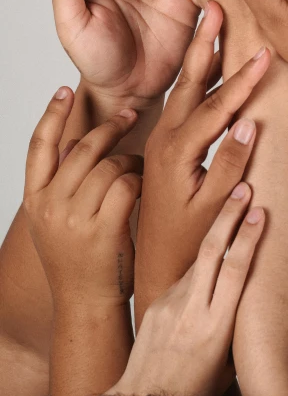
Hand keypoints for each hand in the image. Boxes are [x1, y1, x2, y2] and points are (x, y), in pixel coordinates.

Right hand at [22, 88, 142, 307]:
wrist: (88, 304)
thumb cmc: (79, 257)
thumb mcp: (55, 220)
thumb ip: (61, 183)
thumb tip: (72, 143)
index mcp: (35, 199)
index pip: (38, 145)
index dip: (52, 115)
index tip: (64, 91)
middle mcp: (49, 206)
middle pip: (82, 148)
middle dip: (111, 127)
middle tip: (131, 114)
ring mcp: (74, 219)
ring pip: (109, 164)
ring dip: (131, 159)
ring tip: (140, 166)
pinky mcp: (103, 230)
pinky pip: (126, 184)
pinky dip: (140, 179)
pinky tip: (145, 186)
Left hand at [111, 187, 264, 395]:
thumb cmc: (194, 388)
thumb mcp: (227, 361)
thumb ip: (236, 323)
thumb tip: (250, 293)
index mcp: (215, 327)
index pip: (235, 271)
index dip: (248, 238)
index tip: (260, 212)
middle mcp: (192, 310)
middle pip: (212, 251)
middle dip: (229, 215)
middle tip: (244, 187)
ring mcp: (170, 304)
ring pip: (198, 259)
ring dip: (217, 232)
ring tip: (232, 206)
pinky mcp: (156, 302)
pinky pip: (182, 276)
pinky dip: (199, 264)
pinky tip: (210, 257)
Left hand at [134, 0, 270, 324]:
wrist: (156, 264)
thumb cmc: (188, 241)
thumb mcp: (213, 208)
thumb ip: (229, 164)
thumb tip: (249, 123)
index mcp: (176, 152)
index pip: (216, 107)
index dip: (243, 80)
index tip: (265, 52)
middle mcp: (164, 138)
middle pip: (189, 81)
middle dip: (205, 43)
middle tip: (216, 7)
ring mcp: (162, 138)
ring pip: (183, 86)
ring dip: (198, 54)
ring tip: (211, 22)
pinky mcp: (164, 142)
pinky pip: (180, 100)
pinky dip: (194, 76)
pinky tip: (205, 63)